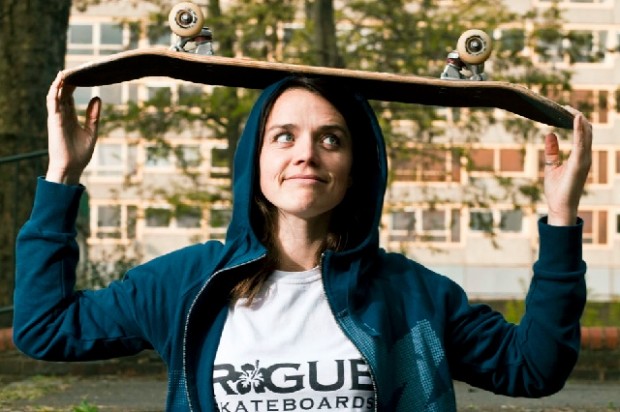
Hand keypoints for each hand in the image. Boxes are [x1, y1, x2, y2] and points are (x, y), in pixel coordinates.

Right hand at [46, 72, 101, 184]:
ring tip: (65, 70)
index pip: (70, 96)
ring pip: (56, 95)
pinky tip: (59, 81)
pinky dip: (55, 90)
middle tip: (76, 67)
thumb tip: (96, 97)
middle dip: (68, 80)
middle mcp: (62, 115)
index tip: (81, 74)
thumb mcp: (91, 131)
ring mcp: (57, 117)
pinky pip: (52, 102)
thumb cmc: (80, 153)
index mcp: (70, 117)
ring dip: (59, 82)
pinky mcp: (54, 120)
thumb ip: (93, 115)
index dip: (74, 85)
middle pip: (63, 92)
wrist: (72, 167)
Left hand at [543, 107, 592, 225]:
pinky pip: (581, 143)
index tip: (564, 109)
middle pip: (586, 131)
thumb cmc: (557, 190)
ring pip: (586, 134)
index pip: (581, 133)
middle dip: (577, 117)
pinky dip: (579, 130)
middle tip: (564, 106)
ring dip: (579, 120)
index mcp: (579, 156)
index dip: (575, 120)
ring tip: (569, 108)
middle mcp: (585, 156)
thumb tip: (550, 133)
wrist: (560, 207)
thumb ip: (552, 150)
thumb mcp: (551, 165)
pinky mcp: (580, 164)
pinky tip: (576, 119)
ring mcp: (584, 160)